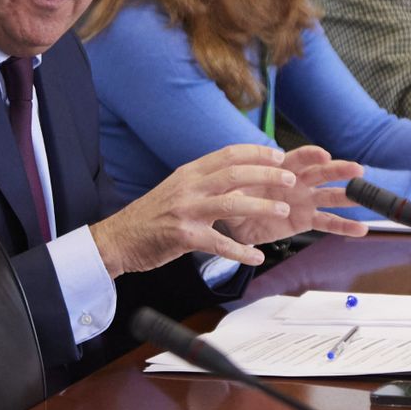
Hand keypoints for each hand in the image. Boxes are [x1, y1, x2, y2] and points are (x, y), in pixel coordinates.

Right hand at [94, 145, 305, 274]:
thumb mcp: (178, 188)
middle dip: (267, 175)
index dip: (256, 153)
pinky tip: (256, 256)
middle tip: (291, 179)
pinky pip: (218, 244)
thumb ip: (205, 181)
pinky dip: (240, 251)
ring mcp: (186, 211)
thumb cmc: (152, 215)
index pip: (228, 154)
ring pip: (231, 204)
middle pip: (234, 174)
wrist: (119, 238)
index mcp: (189, 172)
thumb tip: (238, 176)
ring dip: (261, 207)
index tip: (279, 156)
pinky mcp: (183, 237)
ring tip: (283, 211)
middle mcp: (189, 187)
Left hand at [218, 145, 367, 244]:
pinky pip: (328, 222)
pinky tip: (362, 229)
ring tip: (367, 196)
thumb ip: (238, 189)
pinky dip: (345, 226)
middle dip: (340, 170)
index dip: (312, 155)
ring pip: (331, 196)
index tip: (324, 155)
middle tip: (357, 170)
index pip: (300, 158)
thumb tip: (235, 192)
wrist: (234, 218)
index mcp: (282, 168)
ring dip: (349, 195)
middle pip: (323, 173)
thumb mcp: (231, 189)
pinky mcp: (306, 220)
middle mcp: (299, 181)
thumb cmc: (235, 196)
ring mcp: (305, 200)